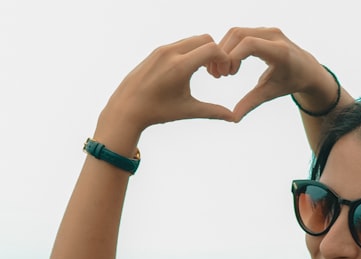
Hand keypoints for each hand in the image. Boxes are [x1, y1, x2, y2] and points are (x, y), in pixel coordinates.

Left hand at [99, 34, 237, 139]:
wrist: (127, 108)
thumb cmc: (158, 111)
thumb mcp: (187, 110)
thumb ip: (212, 111)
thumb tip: (233, 118)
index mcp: (180, 67)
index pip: (212, 49)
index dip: (224, 59)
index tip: (224, 74)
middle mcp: (171, 53)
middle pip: (205, 39)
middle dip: (215, 53)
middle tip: (216, 72)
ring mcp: (162, 50)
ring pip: (192, 40)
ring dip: (202, 51)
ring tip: (204, 72)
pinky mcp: (156, 51)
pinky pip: (180, 44)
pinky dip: (190, 52)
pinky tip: (189, 70)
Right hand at [210, 27, 336, 120]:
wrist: (306, 69)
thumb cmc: (289, 83)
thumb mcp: (270, 93)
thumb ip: (251, 103)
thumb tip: (233, 119)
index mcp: (279, 51)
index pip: (249, 44)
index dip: (232, 57)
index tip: (227, 75)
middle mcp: (274, 35)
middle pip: (238, 34)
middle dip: (223, 53)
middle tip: (219, 75)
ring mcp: (268, 30)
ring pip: (236, 32)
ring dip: (224, 49)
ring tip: (223, 71)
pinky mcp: (262, 30)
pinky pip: (240, 33)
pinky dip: (229, 46)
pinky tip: (228, 64)